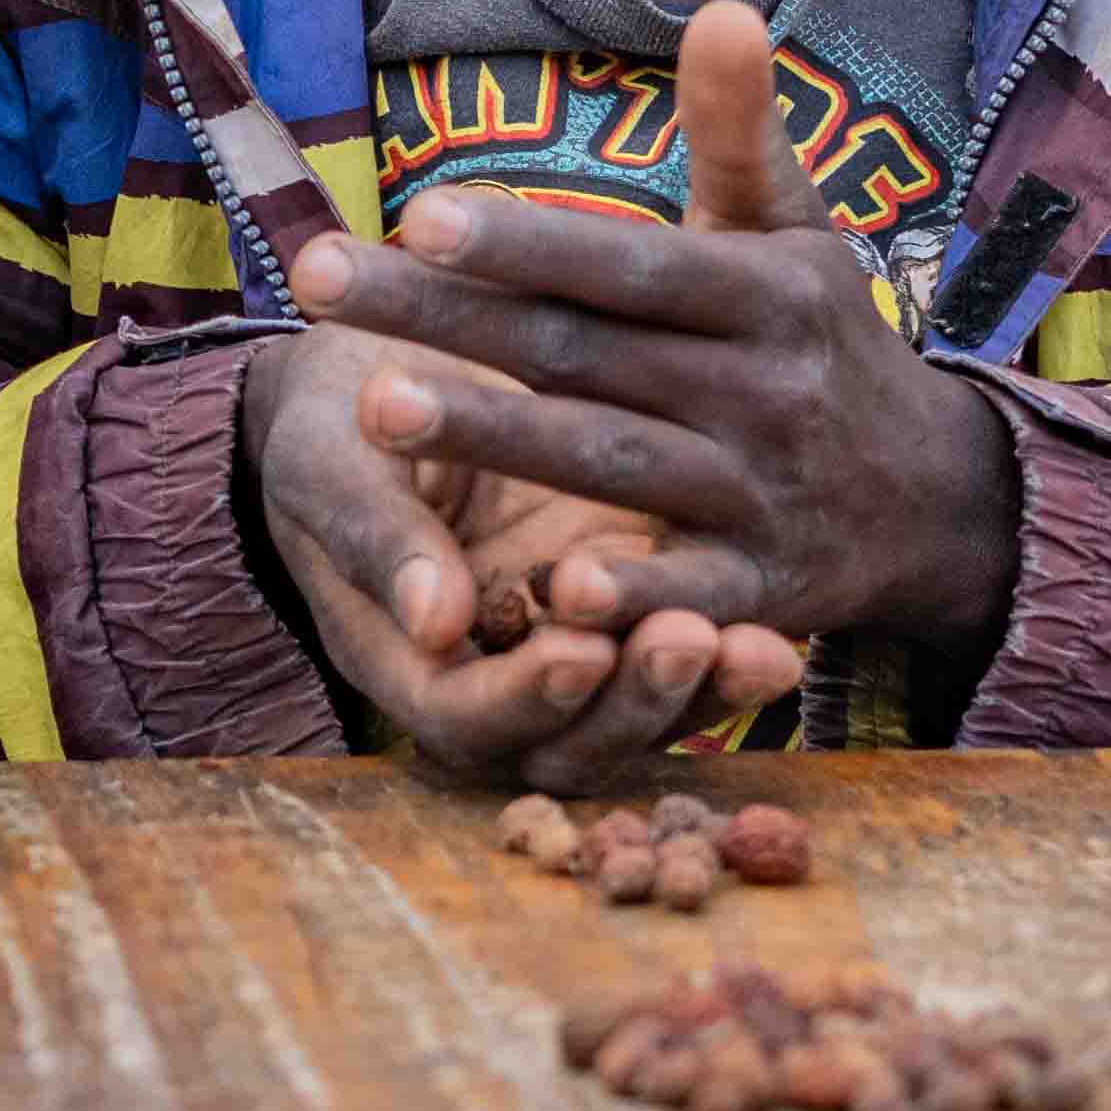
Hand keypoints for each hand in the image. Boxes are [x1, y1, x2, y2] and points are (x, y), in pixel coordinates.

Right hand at [240, 323, 805, 794]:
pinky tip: (780, 635)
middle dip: (634, 705)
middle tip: (688, 642)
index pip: (463, 720)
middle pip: (568, 744)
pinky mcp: (627, 597)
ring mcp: (567, 640)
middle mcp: (493, 672)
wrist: (382, 366)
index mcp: (404, 658)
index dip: (522, 699)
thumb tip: (433, 621)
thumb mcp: (330, 463)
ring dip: (700, 694)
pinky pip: (683, 647)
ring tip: (757, 648)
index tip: (576, 647)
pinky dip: (730, 654)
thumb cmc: (334, 419)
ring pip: (640, 713)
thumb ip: (378, 538)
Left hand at [295, 0, 1024, 649]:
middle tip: (319, 281)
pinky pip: (689, 592)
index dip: (529, 242)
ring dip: (497, 436)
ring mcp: (760, 493)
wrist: (938, 500)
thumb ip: (744, 135)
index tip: (419, 212)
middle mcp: (763, 389)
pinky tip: (548, 590)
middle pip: (583, 351)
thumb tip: (726, 8)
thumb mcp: (797, 234)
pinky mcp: (761, 592)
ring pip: (612, 460)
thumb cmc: (823, 340)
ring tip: (374, 408)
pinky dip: (629, 593)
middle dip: (448, 320)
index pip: (629, 264)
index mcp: (766, 295)